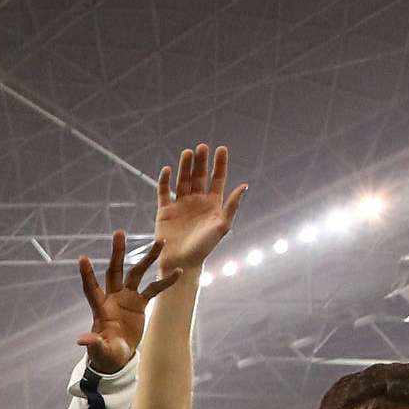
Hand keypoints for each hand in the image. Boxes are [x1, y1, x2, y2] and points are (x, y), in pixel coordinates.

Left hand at [75, 229, 172, 373]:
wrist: (118, 355)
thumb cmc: (105, 354)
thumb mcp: (100, 350)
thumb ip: (93, 343)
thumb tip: (81, 340)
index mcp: (100, 308)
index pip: (91, 288)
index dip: (87, 275)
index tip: (82, 258)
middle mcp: (112, 298)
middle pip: (114, 271)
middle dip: (117, 253)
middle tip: (119, 233)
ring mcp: (127, 298)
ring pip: (137, 273)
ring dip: (147, 258)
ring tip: (161, 242)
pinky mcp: (140, 303)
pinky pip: (154, 289)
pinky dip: (165, 282)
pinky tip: (179, 271)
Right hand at [151, 143, 247, 273]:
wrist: (182, 262)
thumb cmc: (204, 247)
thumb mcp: (222, 226)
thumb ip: (232, 205)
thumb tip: (244, 185)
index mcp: (213, 203)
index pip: (217, 178)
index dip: (219, 164)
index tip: (221, 149)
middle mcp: (197, 201)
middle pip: (199, 175)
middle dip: (201, 161)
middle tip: (202, 147)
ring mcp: (180, 204)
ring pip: (183, 180)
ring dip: (185, 166)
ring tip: (187, 152)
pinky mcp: (165, 210)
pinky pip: (163, 192)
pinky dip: (164, 181)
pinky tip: (167, 169)